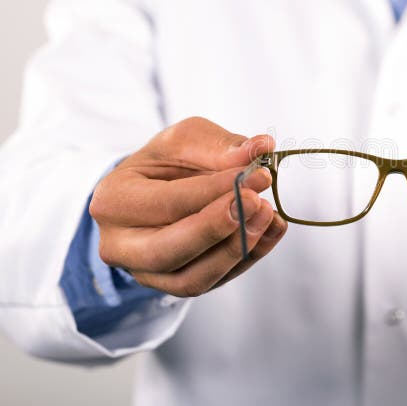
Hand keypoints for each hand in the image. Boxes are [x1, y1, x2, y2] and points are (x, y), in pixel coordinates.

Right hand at [90, 117, 286, 297]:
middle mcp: (119, 245)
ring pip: (191, 280)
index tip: (258, 173)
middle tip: (257, 202)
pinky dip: (249, 258)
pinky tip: (272, 229)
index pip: (167, 202)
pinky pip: (214, 282)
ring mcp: (146, 273)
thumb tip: (261, 147)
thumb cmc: (167, 163)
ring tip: (268, 214)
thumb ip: (220, 145)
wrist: (157, 190)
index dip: (215, 190)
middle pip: (168, 251)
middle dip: (217, 228)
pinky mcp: (175, 287)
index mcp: (112, 201)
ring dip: (236, 250)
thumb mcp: (186, 140)